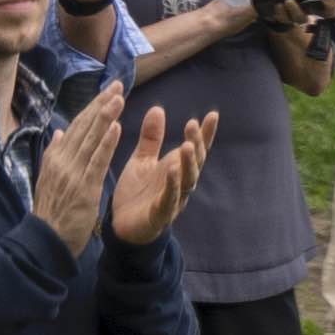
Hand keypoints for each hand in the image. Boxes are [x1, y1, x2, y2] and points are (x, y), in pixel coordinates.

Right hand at [29, 79, 132, 252]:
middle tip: (118, 85)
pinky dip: (106, 143)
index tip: (107, 92)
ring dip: (105, 117)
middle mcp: (63, 161)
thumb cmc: (51, 213)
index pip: (76, 127)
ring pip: (91, 139)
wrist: (46, 240)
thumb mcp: (48, 179)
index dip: (92, 108)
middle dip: (102, 104)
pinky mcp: (84, 187)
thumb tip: (58, 133)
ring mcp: (73, 173)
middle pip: (84, 127)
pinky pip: (97, 161)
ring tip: (119, 97)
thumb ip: (54, 155)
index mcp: (56, 158)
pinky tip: (115, 127)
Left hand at [106, 108, 216, 250]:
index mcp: (176, 169)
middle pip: (194, 163)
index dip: (205, 134)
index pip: (196, 149)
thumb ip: (151, 138)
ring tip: (187, 145)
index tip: (213, 115)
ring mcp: (172, 199)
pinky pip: (169, 199)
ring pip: (187, 181)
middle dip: (197, 144)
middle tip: (193, 124)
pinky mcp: (160, 214)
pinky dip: (173, 185)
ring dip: (188, 163)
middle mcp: (179, 184)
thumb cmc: (136, 193)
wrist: (121, 226)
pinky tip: (172, 170)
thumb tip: (158, 108)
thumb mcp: (142, 160)